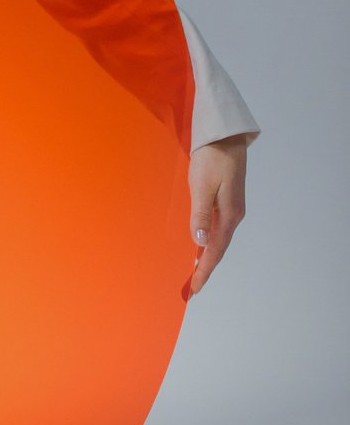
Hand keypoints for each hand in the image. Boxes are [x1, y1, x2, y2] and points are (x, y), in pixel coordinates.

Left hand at [184, 132, 248, 297]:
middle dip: (204, 269)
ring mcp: (231, 208)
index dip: (203, 271)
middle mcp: (233, 215)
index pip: (215, 250)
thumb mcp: (203, 185)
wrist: (226, 136)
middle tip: (191, 288)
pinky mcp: (226, 200)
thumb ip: (201, 214)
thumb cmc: (212, 158)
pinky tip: (200, 245)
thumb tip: (200, 242)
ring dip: (206, 257)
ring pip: (218, 240)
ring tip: (193, 273)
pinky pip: (217, 228)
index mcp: (229, 215)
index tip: (193, 289)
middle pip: (218, 249)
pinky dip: (208, 242)